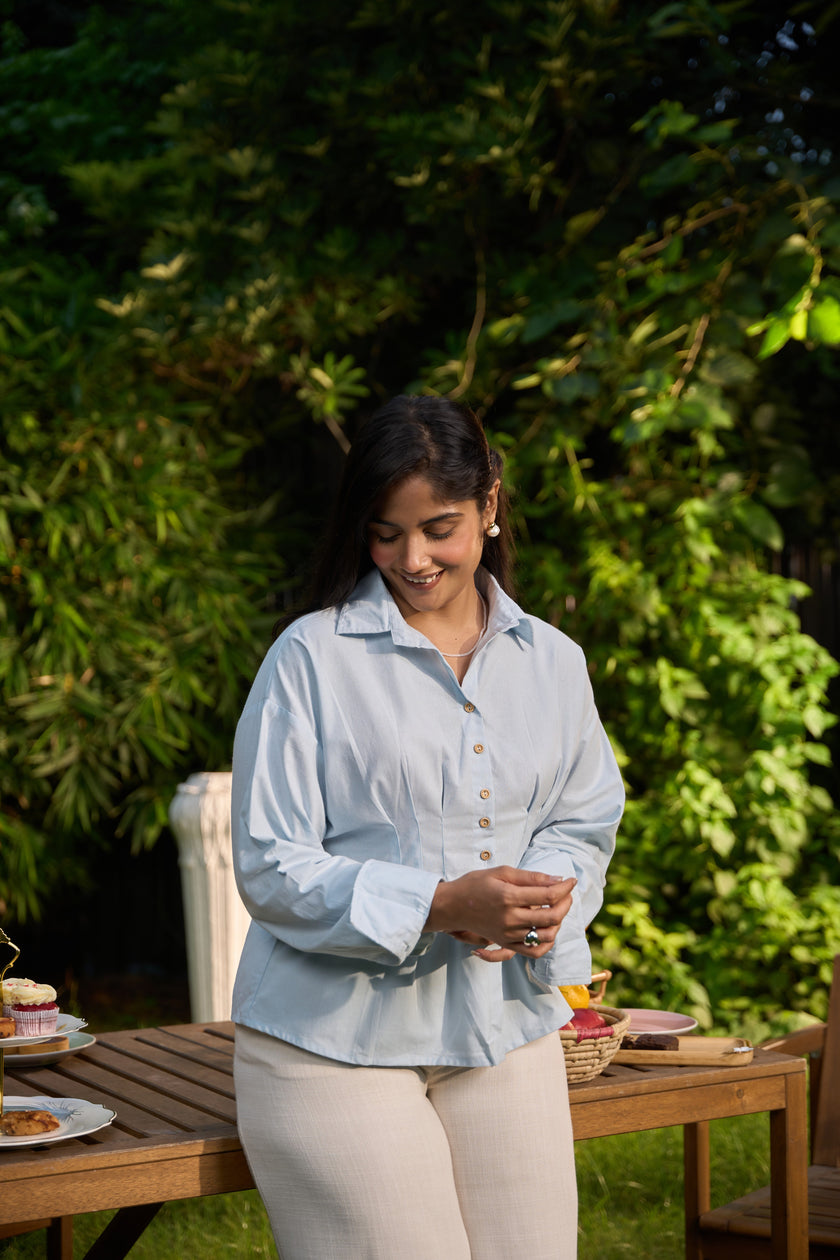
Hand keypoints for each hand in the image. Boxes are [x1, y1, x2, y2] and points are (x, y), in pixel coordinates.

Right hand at [426, 866, 575, 962]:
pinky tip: (550, 929)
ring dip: (559, 922)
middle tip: (567, 893)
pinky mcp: (506, 943)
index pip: (547, 895)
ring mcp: (508, 935)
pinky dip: (547, 943)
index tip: (571, 880)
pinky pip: (534, 951)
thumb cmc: (476, 884)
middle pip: (551, 917)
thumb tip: (557, 879)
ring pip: (546, 936)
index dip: (564, 887)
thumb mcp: (502, 872)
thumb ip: (530, 877)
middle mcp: (510, 919)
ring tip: (558, 908)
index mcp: (508, 897)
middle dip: (566, 903)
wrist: (453, 906)